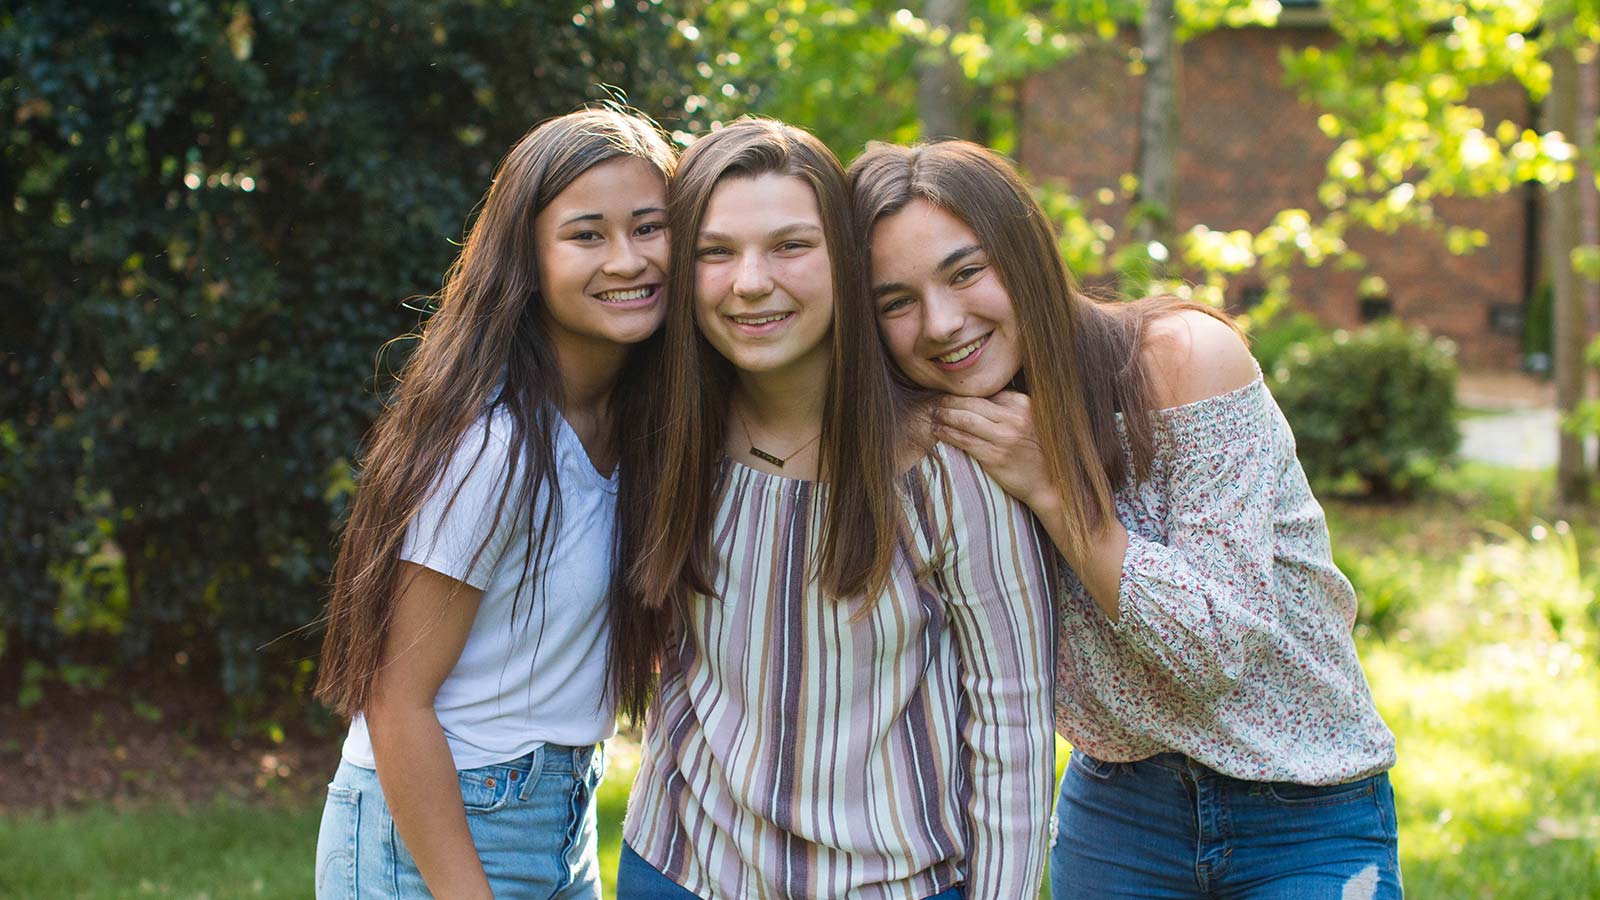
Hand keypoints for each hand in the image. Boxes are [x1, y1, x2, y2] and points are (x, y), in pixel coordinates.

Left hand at [934, 392, 1055, 510]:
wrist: (1045, 482)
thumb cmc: (1033, 450)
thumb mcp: (1028, 420)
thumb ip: (1007, 407)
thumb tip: (974, 397)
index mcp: (1023, 404)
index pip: (986, 393)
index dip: (965, 393)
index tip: (950, 394)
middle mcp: (1015, 418)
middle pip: (972, 403)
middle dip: (950, 401)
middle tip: (935, 402)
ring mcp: (1004, 437)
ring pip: (965, 420)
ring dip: (944, 416)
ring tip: (933, 416)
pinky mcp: (994, 456)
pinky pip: (964, 440)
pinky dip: (947, 433)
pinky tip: (938, 431)